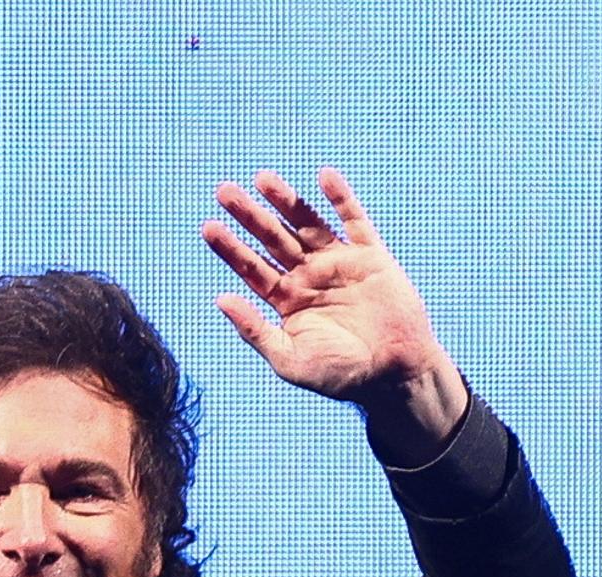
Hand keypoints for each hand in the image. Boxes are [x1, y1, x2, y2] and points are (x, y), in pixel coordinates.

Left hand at [202, 168, 465, 453]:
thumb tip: (221, 299)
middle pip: (272, 239)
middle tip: (224, 191)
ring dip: (285, 200)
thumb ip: (255, 330)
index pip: (252, 268)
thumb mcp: (289, 359)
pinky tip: (324, 176)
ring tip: (262, 178)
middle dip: (249, 216)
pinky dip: (341, 198)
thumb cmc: (340, 375)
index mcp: (287, 301)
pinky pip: (354, 220)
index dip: (230, 248)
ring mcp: (339, 264)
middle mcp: (309, 278)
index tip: (207, 228)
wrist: (393, 374)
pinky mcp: (371, 257)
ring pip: (306, 224)